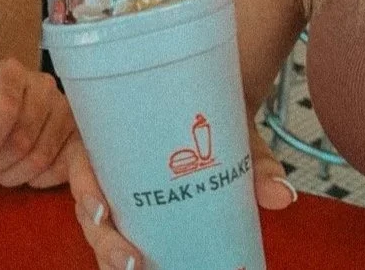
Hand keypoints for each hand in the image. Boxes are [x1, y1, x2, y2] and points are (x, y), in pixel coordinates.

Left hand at [0, 58, 74, 187]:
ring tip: (2, 169)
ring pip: (40, 158)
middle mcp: (42, 86)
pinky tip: (25, 172)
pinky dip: (39, 179)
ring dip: (14, 174)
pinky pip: (61, 168)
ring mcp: (64, 108)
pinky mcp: (78, 132)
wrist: (16, 97)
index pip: (4, 109)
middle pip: (21, 140)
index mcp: (9, 73)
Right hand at [68, 116, 297, 269]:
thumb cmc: (206, 113)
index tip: (101, 210)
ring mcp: (121, 197)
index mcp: (110, 137)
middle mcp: (108, 170)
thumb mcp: (229, 126)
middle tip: (130, 262)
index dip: (85, 191)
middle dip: (104, 244)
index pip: (82, 166)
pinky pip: (127, 241)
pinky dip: (132, 260)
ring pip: (105, 234)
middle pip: (91, 212)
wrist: (214, 108)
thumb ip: (255, 159)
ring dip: (113, 257)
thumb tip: (282, 196)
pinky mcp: (139, 217)